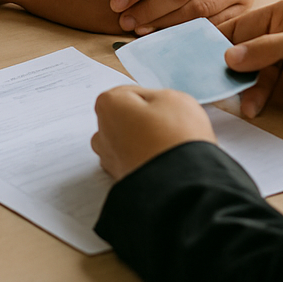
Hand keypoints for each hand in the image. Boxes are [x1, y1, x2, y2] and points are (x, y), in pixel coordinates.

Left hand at [92, 86, 215, 180]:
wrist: (181, 187)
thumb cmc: (176, 139)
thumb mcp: (174, 99)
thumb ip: (156, 96)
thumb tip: (151, 106)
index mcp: (109, 106)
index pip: (130, 94)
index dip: (152, 100)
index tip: (165, 108)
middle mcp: (102, 134)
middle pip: (125, 119)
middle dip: (144, 122)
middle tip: (170, 128)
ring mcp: (111, 162)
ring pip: (130, 144)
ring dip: (146, 144)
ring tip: (170, 148)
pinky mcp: (121, 184)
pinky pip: (136, 165)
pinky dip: (147, 164)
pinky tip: (165, 165)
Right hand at [219, 0, 282, 117]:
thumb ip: (267, 47)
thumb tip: (230, 57)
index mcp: (282, 13)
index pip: (241, 26)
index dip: (219, 40)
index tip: (196, 55)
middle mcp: (281, 36)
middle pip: (245, 53)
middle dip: (231, 70)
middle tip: (213, 86)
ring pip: (254, 76)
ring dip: (247, 89)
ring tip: (244, 105)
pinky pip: (268, 92)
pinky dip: (259, 99)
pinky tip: (254, 107)